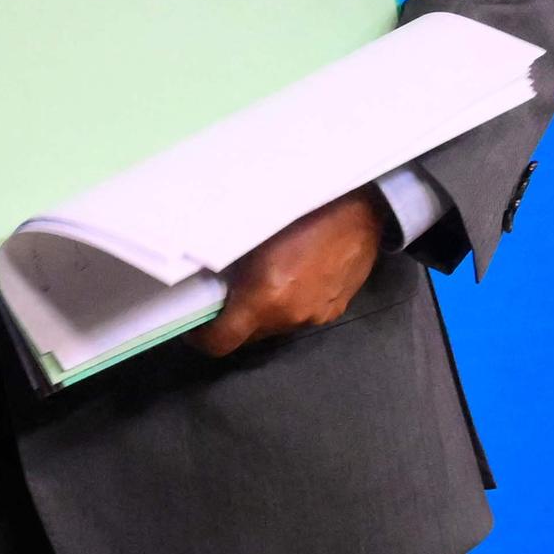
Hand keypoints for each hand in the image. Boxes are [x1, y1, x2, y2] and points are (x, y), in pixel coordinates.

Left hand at [190, 190, 388, 356]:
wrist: (360, 211)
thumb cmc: (298, 213)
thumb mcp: (250, 236)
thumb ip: (226, 266)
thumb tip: (203, 280)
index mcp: (266, 298)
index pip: (223, 341)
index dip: (202, 337)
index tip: (193, 323)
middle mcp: (291, 315)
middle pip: (248, 337)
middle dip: (232, 322)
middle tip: (223, 293)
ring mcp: (316, 316)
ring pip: (274, 327)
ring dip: (260, 313)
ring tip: (258, 280)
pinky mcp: (334, 311)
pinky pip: (298, 317)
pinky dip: (285, 306)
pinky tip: (288, 278)